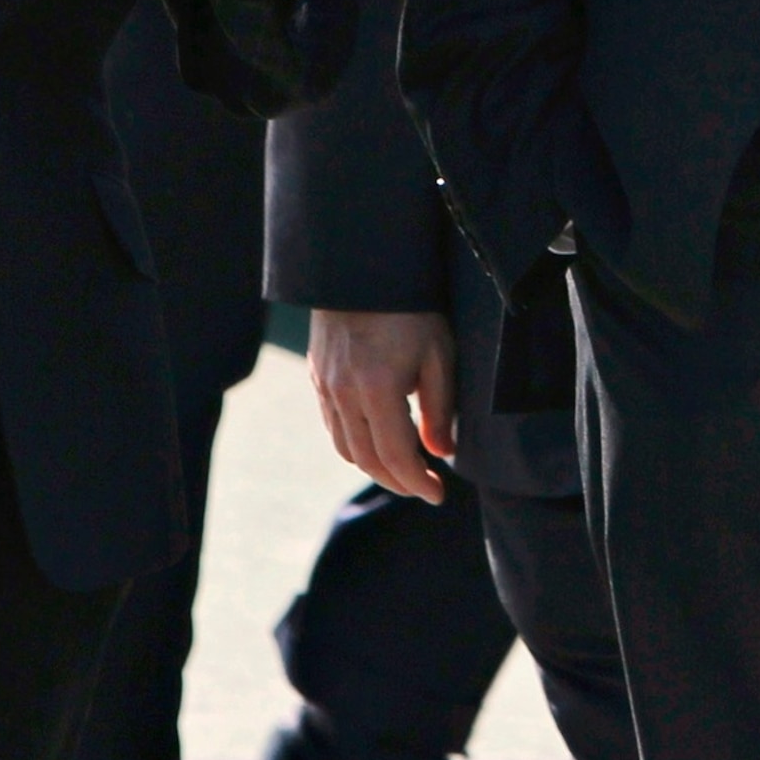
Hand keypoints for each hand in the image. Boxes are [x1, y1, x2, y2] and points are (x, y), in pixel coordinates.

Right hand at [308, 308, 456, 502]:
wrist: (362, 266)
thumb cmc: (410, 307)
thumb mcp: (438, 353)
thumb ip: (440, 407)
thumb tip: (442, 452)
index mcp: (377, 389)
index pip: (396, 457)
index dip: (418, 483)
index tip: (439, 494)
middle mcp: (344, 393)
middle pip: (367, 460)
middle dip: (398, 482)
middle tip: (424, 486)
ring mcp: (325, 385)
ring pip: (345, 446)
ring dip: (374, 466)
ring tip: (402, 466)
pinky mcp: (317, 374)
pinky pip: (333, 424)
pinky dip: (355, 442)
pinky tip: (376, 436)